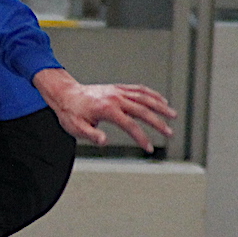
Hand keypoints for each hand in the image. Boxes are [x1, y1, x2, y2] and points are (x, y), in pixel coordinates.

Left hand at [33, 67, 175, 151]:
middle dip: (158, 122)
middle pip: (142, 110)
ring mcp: (117, 91)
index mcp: (106, 109)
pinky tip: (161, 100)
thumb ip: (91, 135)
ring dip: (160, 106)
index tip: (149, 147)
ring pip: (144, 97)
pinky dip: (151, 94)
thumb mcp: (76, 127)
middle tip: (169, 133)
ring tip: (173, 115)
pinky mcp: (118, 88)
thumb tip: (104, 141)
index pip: (130, 125)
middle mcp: (115, 98)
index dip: (141, 137)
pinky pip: (138, 89)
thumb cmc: (70, 112)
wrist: (64, 93)